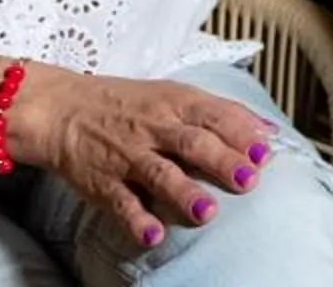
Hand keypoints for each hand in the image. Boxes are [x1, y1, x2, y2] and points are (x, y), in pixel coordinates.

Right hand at [10, 67, 278, 245]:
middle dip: (222, 161)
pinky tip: (154, 236)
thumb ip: (223, 113)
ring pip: (160, 174)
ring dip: (185, 193)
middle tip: (247, 181)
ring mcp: (129, 156)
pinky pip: (122, 202)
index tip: (265, 153)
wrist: (63, 108)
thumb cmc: (129, 103)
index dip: (241, 134)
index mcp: (176, 103)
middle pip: (192, 143)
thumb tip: (270, 131)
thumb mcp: (176, 95)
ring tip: (208, 213)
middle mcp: (155, 128)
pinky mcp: (104, 182)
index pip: (214, 115)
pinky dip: (137, 220)